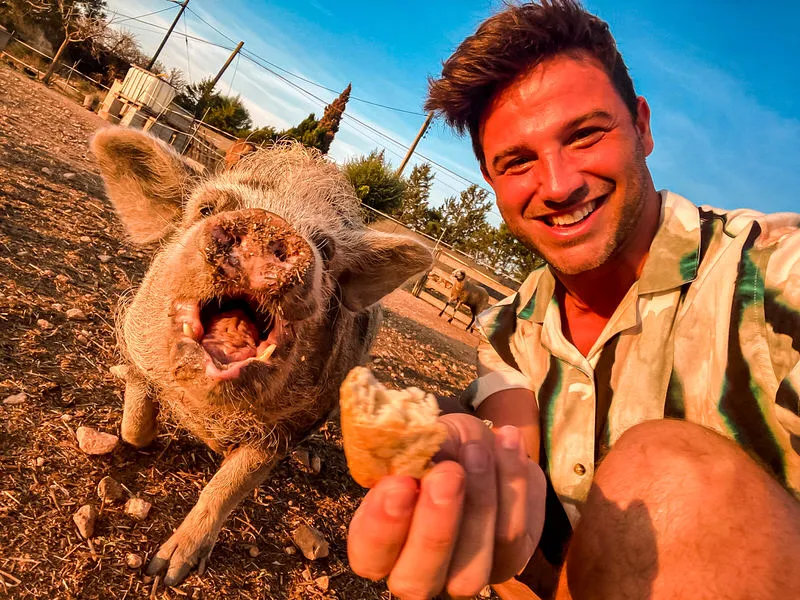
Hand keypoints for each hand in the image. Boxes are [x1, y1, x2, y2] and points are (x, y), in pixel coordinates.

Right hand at [347, 413, 545, 599]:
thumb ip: (411, 450)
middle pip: (416, 581)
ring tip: (478, 449)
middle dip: (434, 529)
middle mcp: (417, 572)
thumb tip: (413, 447)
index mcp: (381, 544)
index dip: (381, 527)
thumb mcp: (420, 438)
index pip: (368, 555)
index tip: (400, 483)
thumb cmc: (439, 447)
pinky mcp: (507, 563)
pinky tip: (507, 442)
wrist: (483, 446)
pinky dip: (512, 485)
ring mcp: (463, 577)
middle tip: (448, 474)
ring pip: (470, 570)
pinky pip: (511, 538)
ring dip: (479, 502)